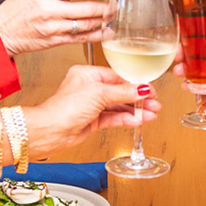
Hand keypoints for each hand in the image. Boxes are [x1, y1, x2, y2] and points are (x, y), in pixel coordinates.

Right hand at [0, 0, 115, 54]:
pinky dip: (97, 35)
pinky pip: (81, 38)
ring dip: (103, 19)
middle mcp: (49, 10)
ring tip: (112, 14)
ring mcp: (53, 27)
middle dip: (105, 5)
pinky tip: (106, 32)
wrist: (1, 33)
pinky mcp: (56, 41)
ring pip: (86, 23)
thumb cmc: (14, 11)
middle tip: (115, 2)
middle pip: (85, 7)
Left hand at [25, 64, 160, 155]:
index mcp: (87, 74)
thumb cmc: (64, 108)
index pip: (117, 77)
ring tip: (150, 114)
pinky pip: (113, 118)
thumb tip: (142, 89)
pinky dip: (126, 119)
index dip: (135, 84)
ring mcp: (91, 105)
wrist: (51, 131)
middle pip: (120, 92)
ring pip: (118, 106)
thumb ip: (123, 92)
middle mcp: (89, 88)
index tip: (150, 90)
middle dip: (138, 99)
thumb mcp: (99, 94)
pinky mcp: (92, 120)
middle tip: (154, 103)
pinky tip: (137, 120)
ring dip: (134, 111)